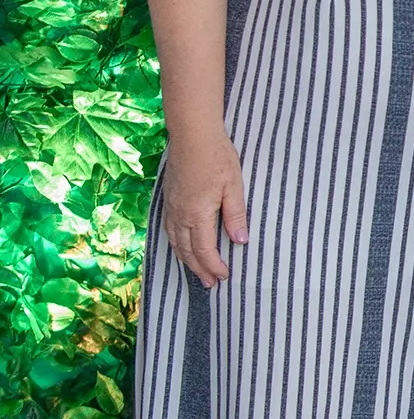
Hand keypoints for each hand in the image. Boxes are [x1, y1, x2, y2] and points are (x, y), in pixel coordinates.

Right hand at [162, 131, 248, 284]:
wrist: (192, 135)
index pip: (204, 249)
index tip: (225, 276)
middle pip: (187, 251)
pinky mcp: (168, 200)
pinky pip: (169, 231)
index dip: (214, 265)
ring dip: (186, 260)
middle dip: (200, 269)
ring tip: (197, 272)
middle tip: (211, 284)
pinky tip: (182, 248)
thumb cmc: (217, 157)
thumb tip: (240, 241)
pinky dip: (176, 245)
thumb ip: (235, 214)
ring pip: (175, 242)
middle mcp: (180, 214)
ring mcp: (171, 207)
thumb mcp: (234, 186)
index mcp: (197, 213)